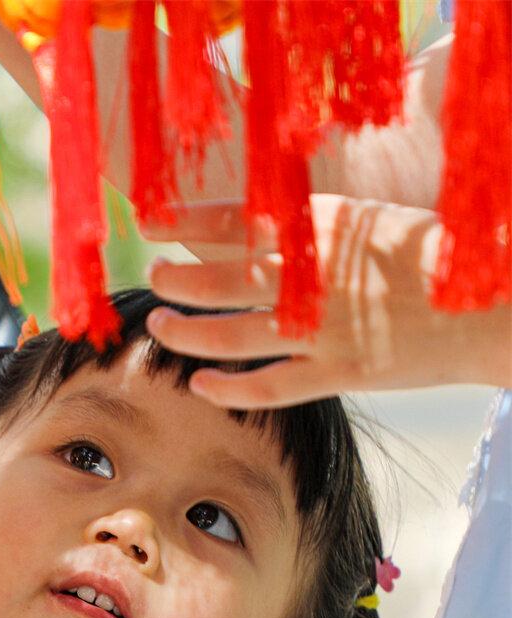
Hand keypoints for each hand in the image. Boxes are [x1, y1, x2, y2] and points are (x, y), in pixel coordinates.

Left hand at [144, 195, 511, 407]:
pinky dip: (230, 389)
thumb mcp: (369, 222)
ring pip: (234, 336)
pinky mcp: (340, 373)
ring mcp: (323, 330)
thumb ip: (314, 228)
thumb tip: (258, 226)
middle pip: (223, 281)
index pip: (236, 220)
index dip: (184, 223)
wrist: (488, 303)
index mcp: (324, 227)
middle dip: (178, 280)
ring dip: (189, 333)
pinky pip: (270, 387)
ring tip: (160, 327)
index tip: (147, 223)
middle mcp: (314, 278)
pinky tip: (200, 387)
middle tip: (152, 278)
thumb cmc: (430, 256)